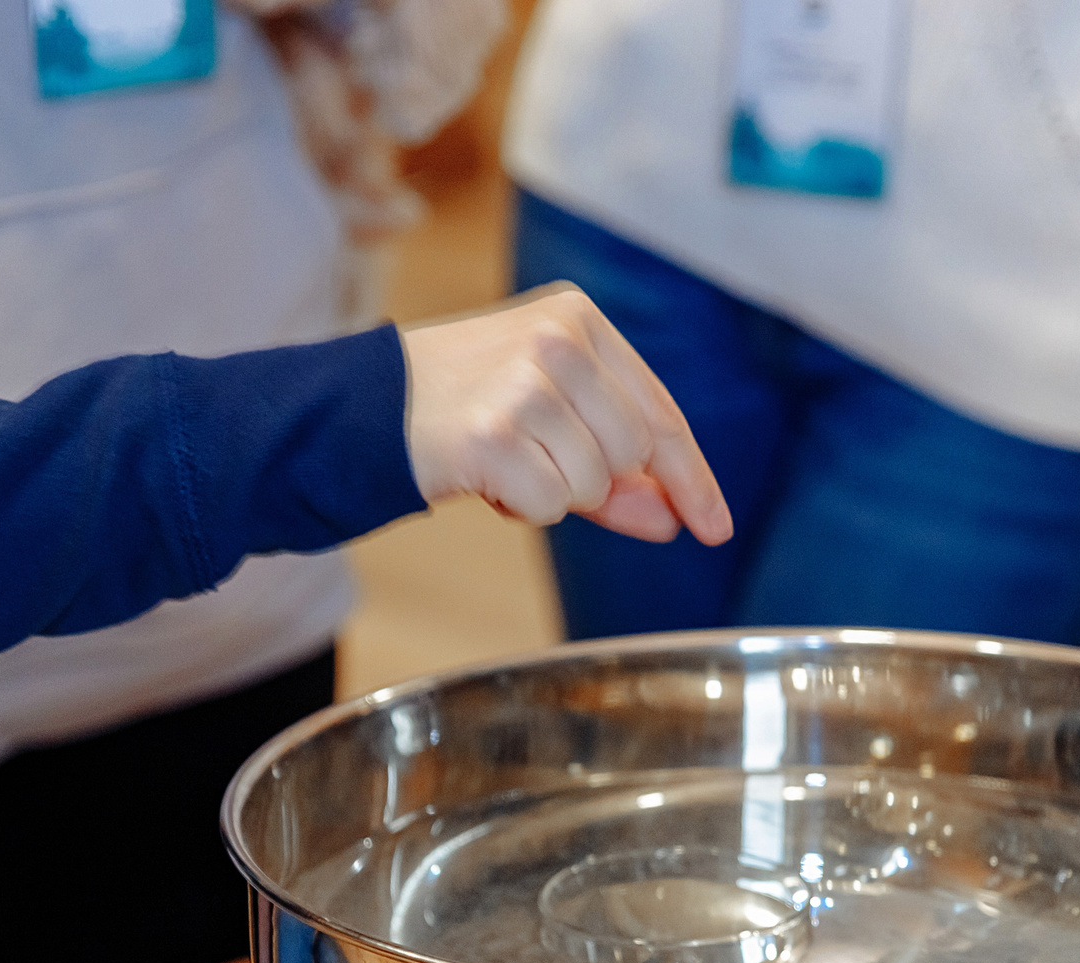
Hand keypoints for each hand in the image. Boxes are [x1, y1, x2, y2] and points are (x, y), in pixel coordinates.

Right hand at [400, 286, 732, 544]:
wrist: (364, 405)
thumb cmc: (464, 406)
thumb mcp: (549, 417)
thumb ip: (617, 469)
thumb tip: (674, 519)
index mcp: (579, 319)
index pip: (659, 413)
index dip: (692, 477)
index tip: (714, 526)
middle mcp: (557, 340)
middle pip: (633, 453)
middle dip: (595, 480)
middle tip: (535, 460)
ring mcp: (525, 383)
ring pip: (592, 482)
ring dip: (552, 492)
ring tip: (503, 459)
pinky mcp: (494, 431)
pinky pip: (549, 504)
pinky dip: (519, 506)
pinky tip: (483, 474)